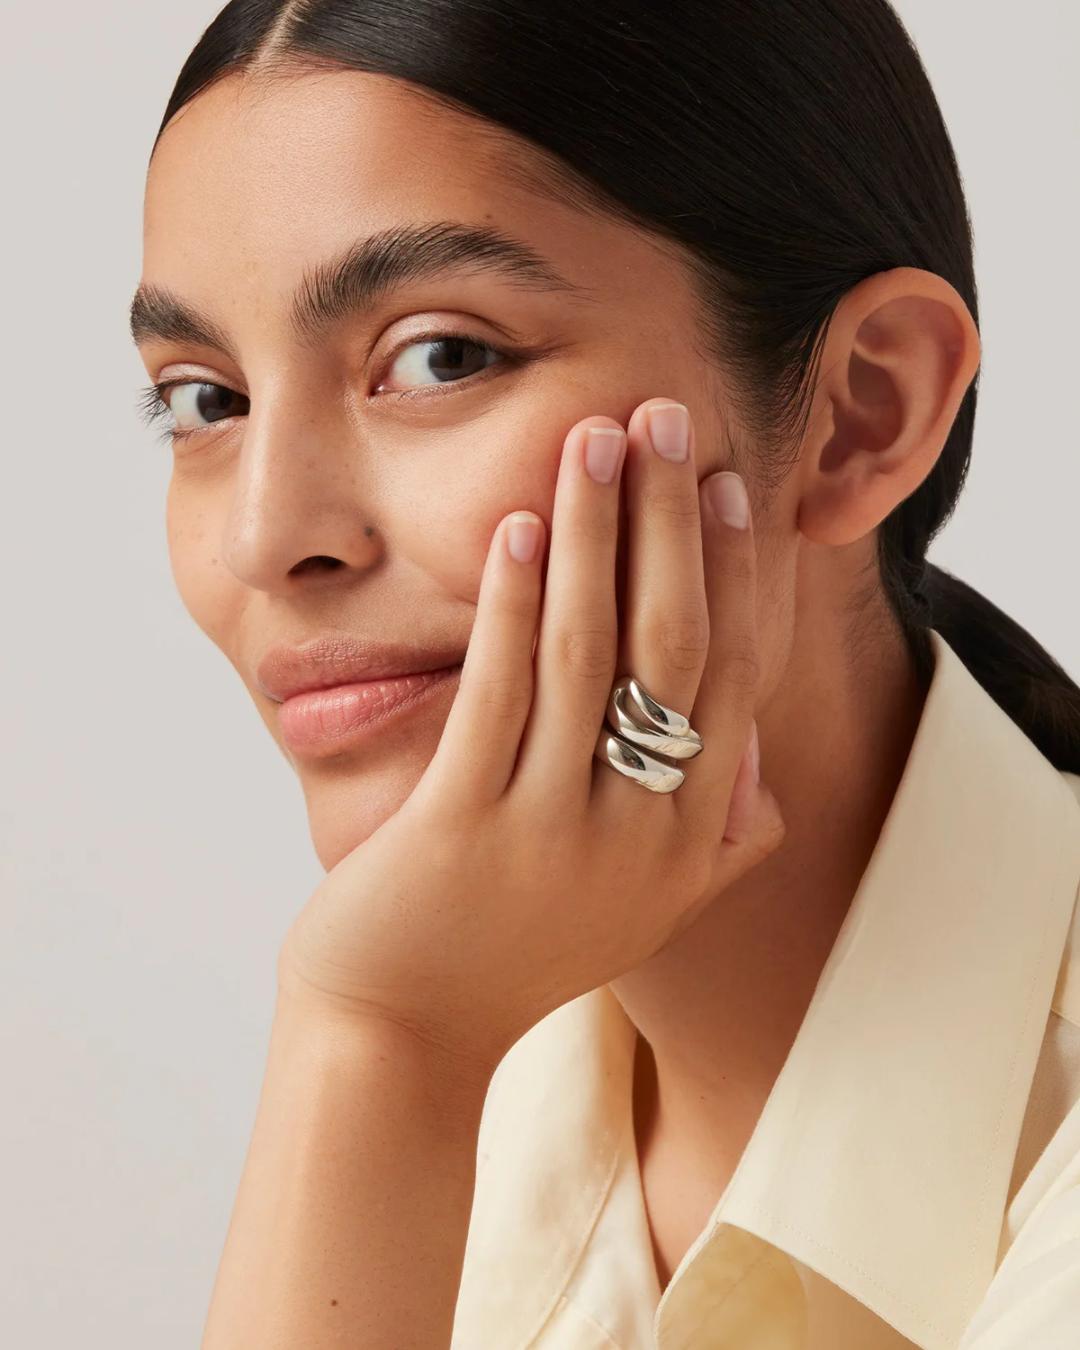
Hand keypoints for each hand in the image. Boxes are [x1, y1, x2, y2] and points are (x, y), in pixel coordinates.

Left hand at [278, 397, 785, 1078]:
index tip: (726, 485)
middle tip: (667, 418)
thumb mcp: (643, 909)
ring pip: (588, 651)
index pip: (731, 678)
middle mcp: (640, 834)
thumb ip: (717, 843)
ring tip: (593, 439)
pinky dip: (510, 599)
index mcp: (690, 842)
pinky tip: (513, 525)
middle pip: (672, 645)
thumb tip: (759, 764)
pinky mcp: (463, 827)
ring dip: (594, 533)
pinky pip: (498, 691)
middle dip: (673, 522)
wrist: (405, 1032)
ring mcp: (553, 832)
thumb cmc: (521, 950)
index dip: (734, 574)